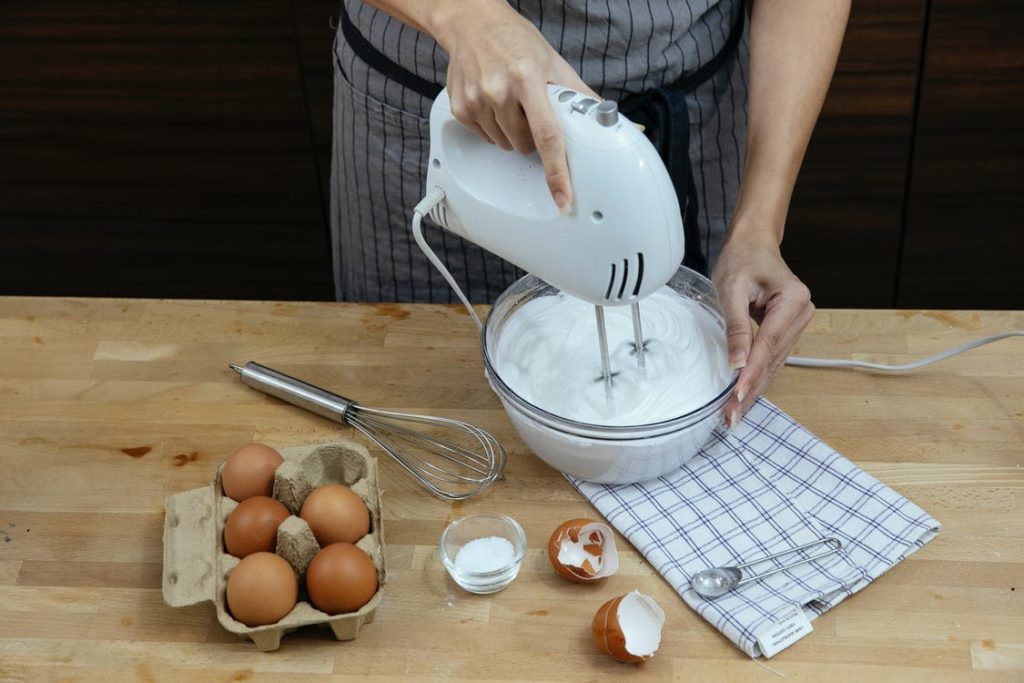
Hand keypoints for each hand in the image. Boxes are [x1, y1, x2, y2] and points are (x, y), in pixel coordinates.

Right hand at [432, 1, 597, 210]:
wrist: (472, 22)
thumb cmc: (516, 41)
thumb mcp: (553, 62)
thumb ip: (580, 95)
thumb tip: (610, 120)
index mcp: (527, 78)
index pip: (547, 136)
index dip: (556, 171)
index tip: (562, 197)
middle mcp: (499, 90)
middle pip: (525, 146)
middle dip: (533, 137)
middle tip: (531, 112)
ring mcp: (476, 101)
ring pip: (505, 145)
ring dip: (513, 133)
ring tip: (511, 103)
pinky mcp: (460, 109)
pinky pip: (485, 138)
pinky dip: (494, 127)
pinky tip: (493, 103)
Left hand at [712, 233, 814, 427]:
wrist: (752, 243)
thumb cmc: (742, 259)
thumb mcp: (732, 289)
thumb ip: (735, 327)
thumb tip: (737, 364)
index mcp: (793, 300)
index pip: (768, 344)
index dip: (751, 373)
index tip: (736, 397)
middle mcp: (802, 314)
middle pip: (773, 360)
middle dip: (751, 389)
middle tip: (731, 416)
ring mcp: (797, 324)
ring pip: (774, 364)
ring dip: (754, 389)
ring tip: (734, 414)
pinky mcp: (786, 330)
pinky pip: (771, 358)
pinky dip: (757, 377)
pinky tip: (743, 396)